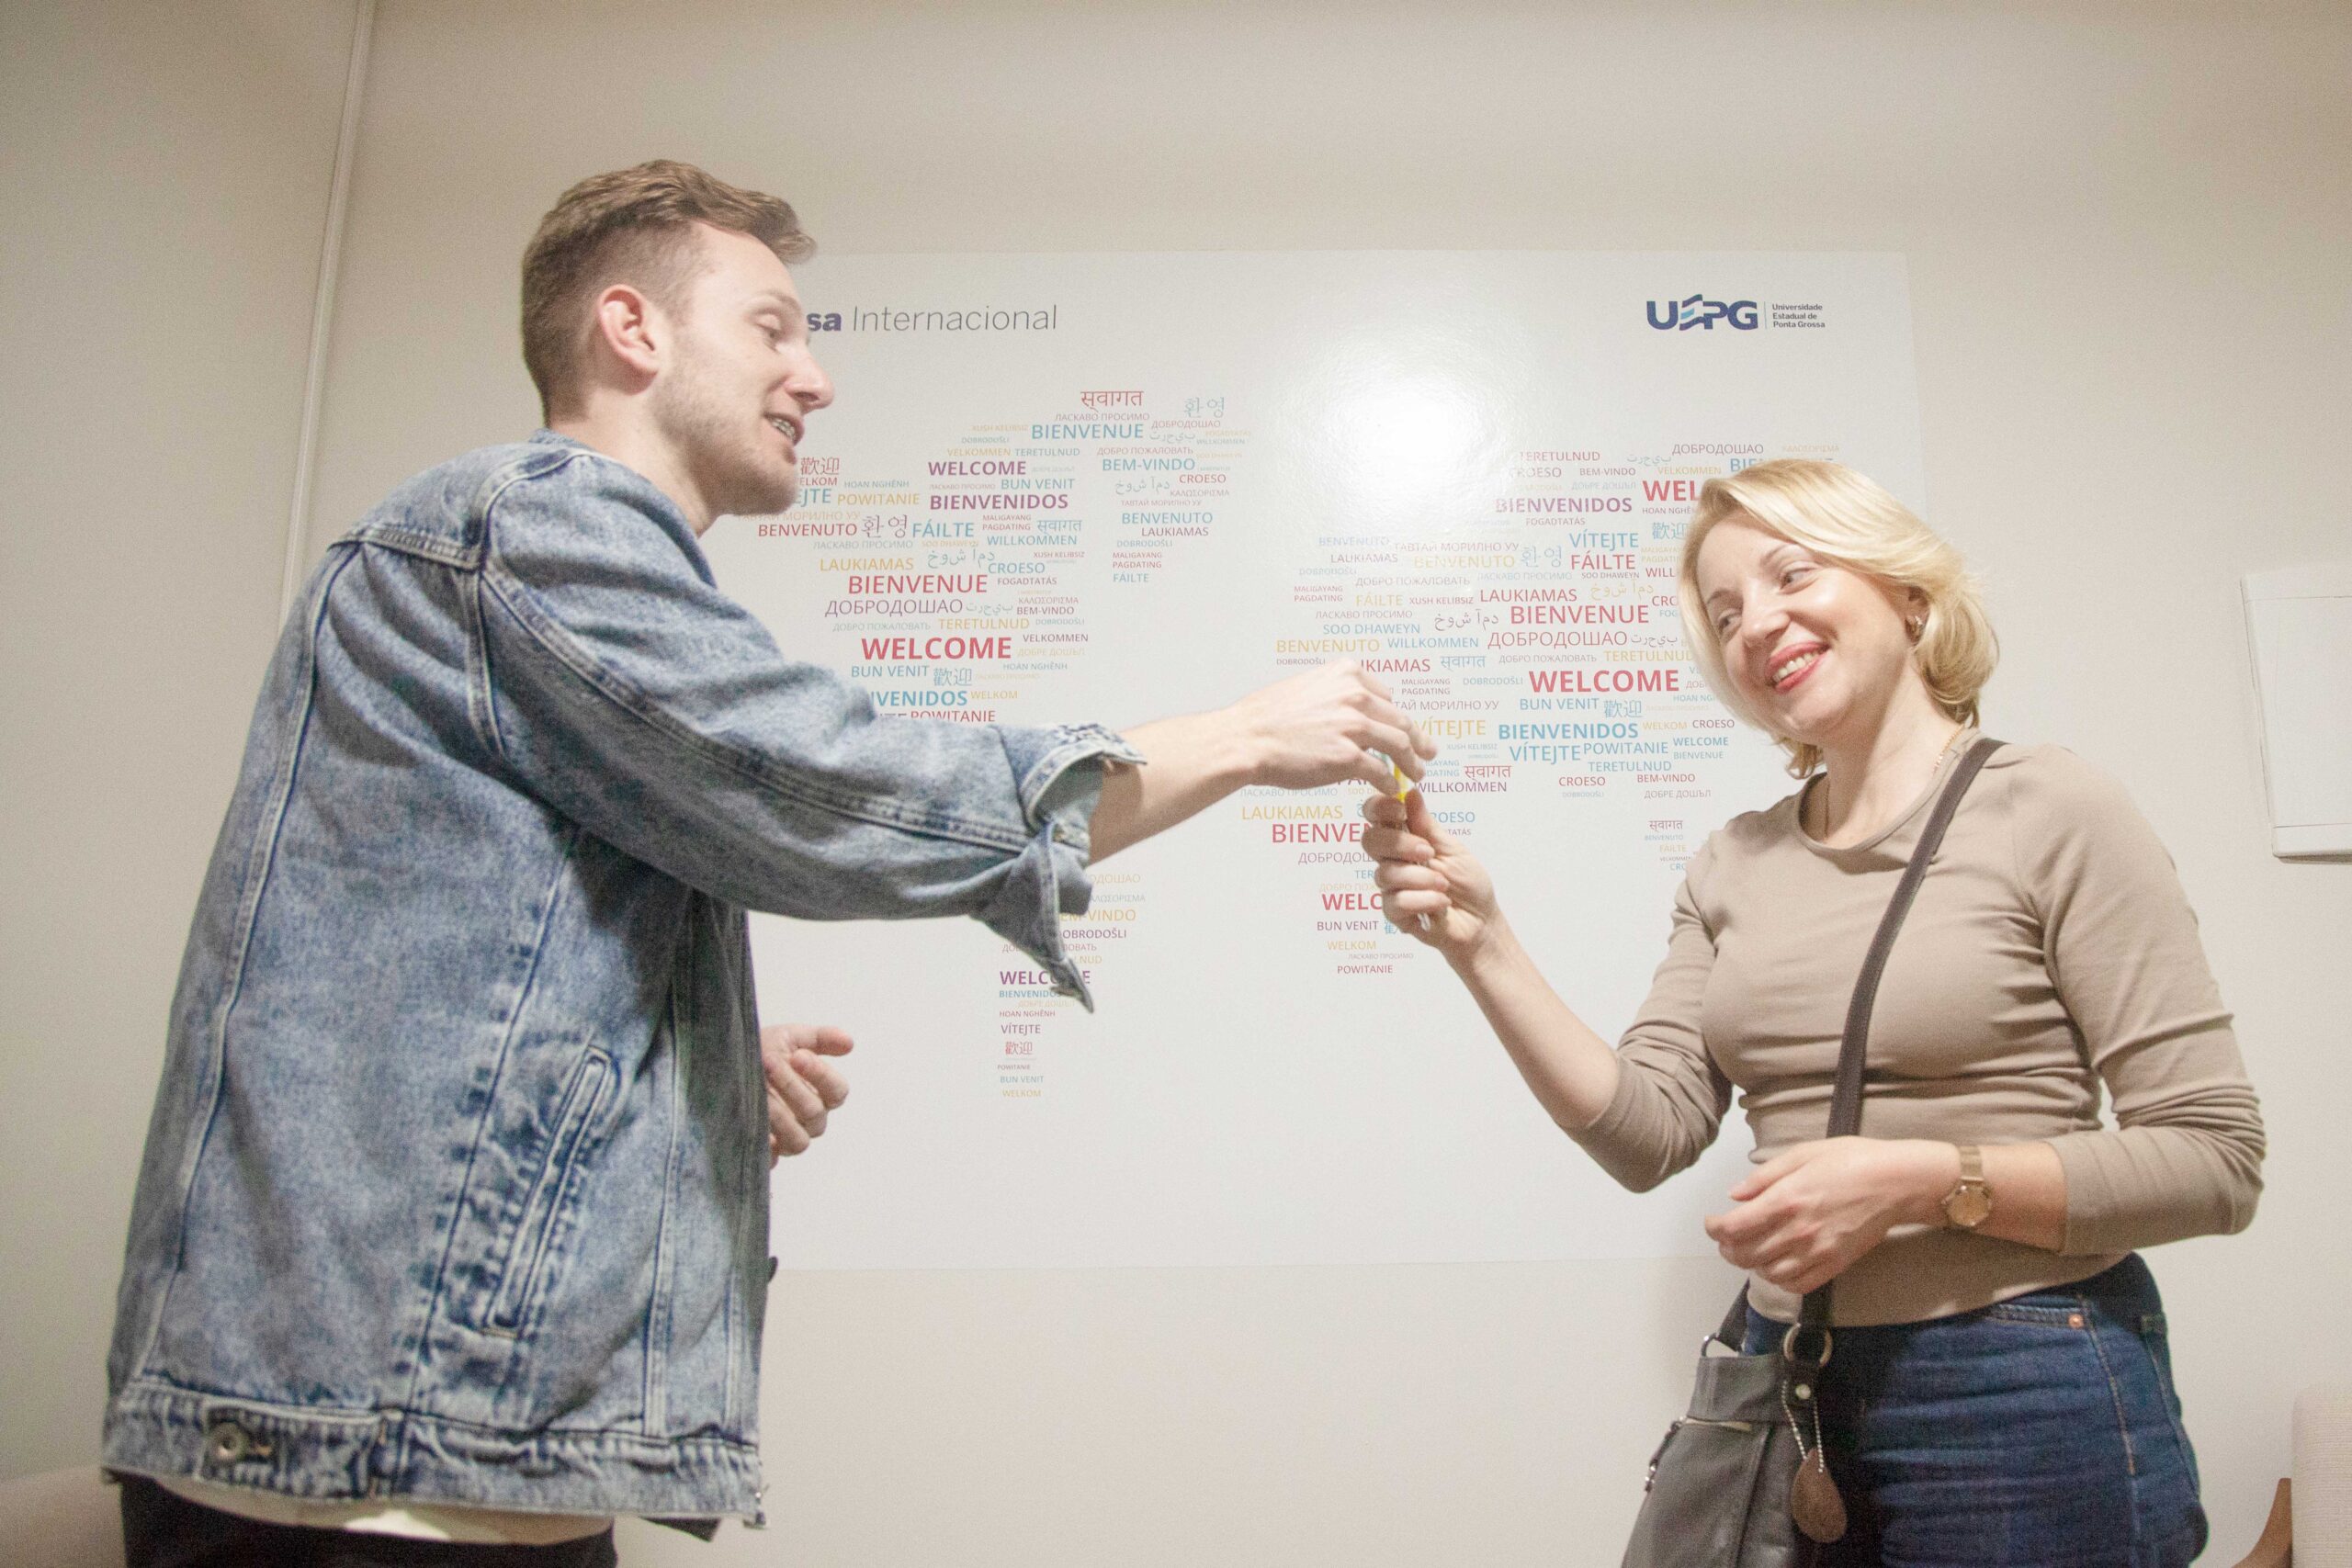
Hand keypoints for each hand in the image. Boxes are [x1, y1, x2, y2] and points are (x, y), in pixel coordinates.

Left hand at [762, 1023, 852, 1163]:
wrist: (725, 1066)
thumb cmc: (764, 1053)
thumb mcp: (790, 1038)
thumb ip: (821, 1039)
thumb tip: (849, 1042)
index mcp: (822, 1094)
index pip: (837, 1091)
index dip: (821, 1074)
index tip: (798, 1056)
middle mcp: (810, 1121)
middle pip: (814, 1113)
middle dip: (791, 1086)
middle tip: (769, 1063)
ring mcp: (789, 1139)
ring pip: (799, 1140)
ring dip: (780, 1116)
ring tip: (761, 1093)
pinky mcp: (767, 1153)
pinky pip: (772, 1158)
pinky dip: (765, 1146)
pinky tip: (754, 1125)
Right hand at [1225, 660, 1435, 793]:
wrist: (1246, 739)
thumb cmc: (1267, 717)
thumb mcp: (1306, 686)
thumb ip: (1333, 693)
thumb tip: (1347, 707)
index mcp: (1347, 674)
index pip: (1386, 696)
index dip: (1396, 717)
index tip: (1403, 728)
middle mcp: (1355, 695)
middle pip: (1401, 720)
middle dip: (1418, 739)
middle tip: (1428, 752)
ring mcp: (1353, 726)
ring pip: (1400, 744)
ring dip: (1413, 762)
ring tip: (1418, 774)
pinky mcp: (1348, 757)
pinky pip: (1381, 771)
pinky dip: (1390, 782)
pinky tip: (1392, 789)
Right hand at [1361, 785, 1498, 956]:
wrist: (1481, 922)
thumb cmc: (1469, 884)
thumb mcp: (1452, 848)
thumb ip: (1427, 825)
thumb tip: (1411, 792)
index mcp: (1404, 840)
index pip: (1375, 817)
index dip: (1379, 808)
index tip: (1400, 810)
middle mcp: (1392, 861)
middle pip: (1370, 841)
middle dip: (1400, 844)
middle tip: (1428, 853)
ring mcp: (1391, 888)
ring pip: (1386, 873)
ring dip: (1421, 878)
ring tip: (1444, 885)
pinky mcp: (1395, 914)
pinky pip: (1396, 902)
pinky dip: (1424, 900)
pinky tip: (1440, 903)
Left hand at [1702, 1137, 1957, 1295]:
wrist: (1897, 1182)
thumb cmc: (1851, 1160)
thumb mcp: (1803, 1154)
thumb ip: (1764, 1176)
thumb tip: (1735, 1195)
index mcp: (1786, 1199)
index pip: (1734, 1227)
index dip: (1714, 1229)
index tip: (1712, 1223)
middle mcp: (1798, 1230)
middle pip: (1746, 1254)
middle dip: (1728, 1248)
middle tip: (1727, 1238)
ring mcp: (1818, 1251)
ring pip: (1768, 1273)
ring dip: (1752, 1265)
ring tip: (1751, 1250)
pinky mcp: (1836, 1264)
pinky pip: (1798, 1284)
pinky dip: (1780, 1280)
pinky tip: (1777, 1266)